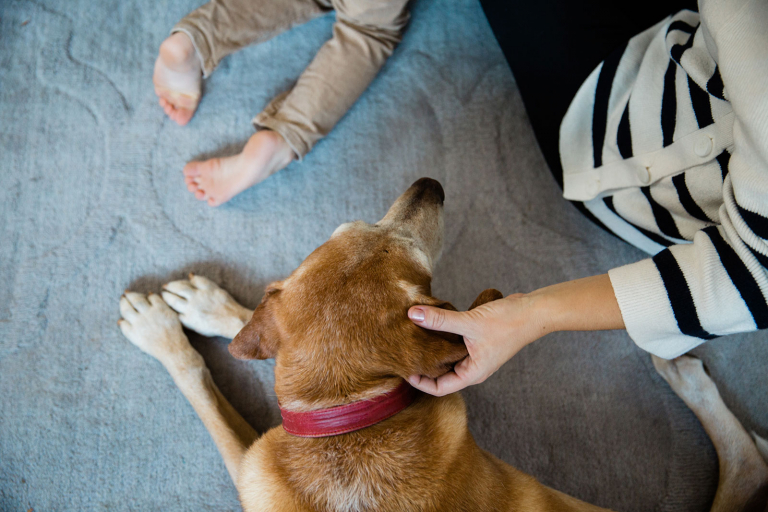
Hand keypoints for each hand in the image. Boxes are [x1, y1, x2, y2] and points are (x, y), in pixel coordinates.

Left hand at [407, 274, 623, 395]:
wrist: (534, 311)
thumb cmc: (507, 321)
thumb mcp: (470, 322)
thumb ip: (440, 320)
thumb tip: (412, 314)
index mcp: (472, 373)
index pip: (440, 388)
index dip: (420, 382)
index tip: (403, 369)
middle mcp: (473, 368)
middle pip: (442, 374)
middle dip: (423, 366)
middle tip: (402, 353)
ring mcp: (476, 355)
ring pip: (448, 358)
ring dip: (432, 350)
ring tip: (412, 339)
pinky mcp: (477, 342)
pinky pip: (455, 344)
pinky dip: (443, 338)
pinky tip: (431, 325)